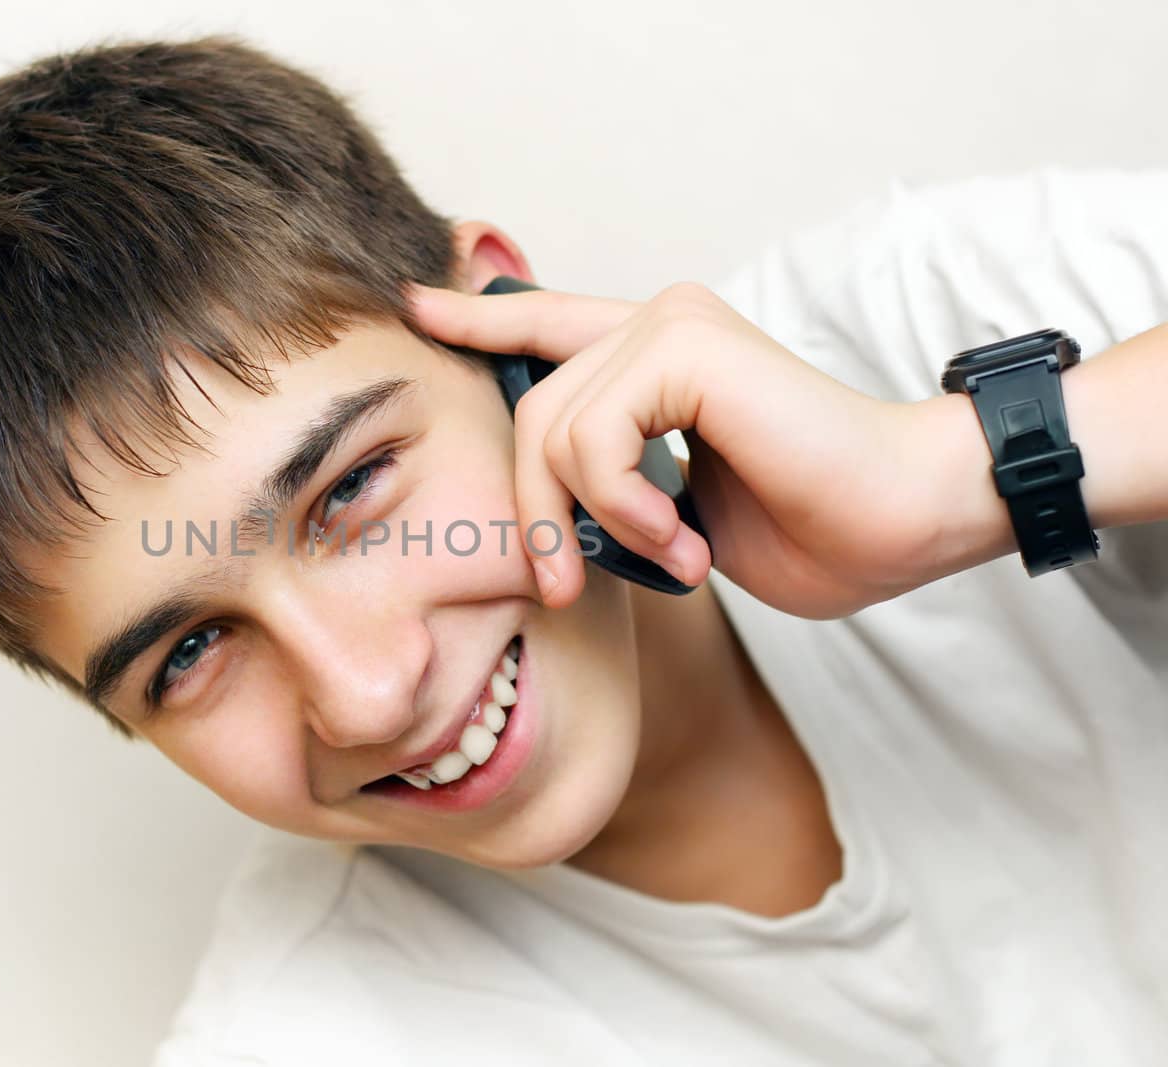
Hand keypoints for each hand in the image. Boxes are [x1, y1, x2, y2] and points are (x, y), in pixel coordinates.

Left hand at [411, 281, 950, 618]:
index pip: (545, 326)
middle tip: (564, 586)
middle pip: (529, 413)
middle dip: (532, 511)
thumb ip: (612, 486)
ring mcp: (670, 324)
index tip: (418, 308)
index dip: (480, 320)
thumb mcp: (676, 514)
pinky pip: (592, 437)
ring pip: (550, 430)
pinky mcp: (685, 345)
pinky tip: (679, 536)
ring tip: (668, 558)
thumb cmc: (814, 525)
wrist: (906, 519)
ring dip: (591, 521)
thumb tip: (546, 505)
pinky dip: (622, 506)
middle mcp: (657, 322)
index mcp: (655, 357)